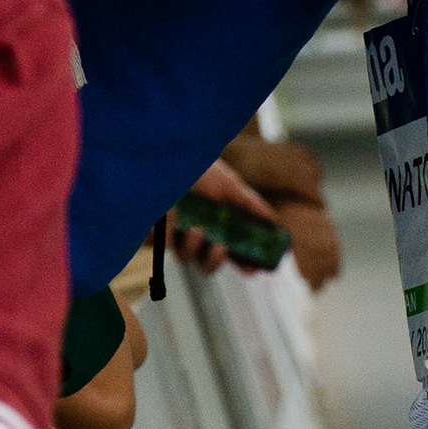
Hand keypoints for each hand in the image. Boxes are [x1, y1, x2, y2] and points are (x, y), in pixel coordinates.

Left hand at [171, 154, 279, 274]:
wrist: (166, 158)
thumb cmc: (197, 171)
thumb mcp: (228, 184)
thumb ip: (249, 203)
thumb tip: (275, 222)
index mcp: (216, 228)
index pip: (231, 254)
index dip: (243, 265)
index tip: (252, 270)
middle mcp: (195, 235)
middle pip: (207, 264)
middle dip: (215, 261)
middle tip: (221, 248)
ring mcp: (174, 236)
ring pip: (186, 258)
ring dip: (193, 246)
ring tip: (195, 229)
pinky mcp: (153, 235)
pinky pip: (162, 244)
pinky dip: (169, 230)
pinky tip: (171, 211)